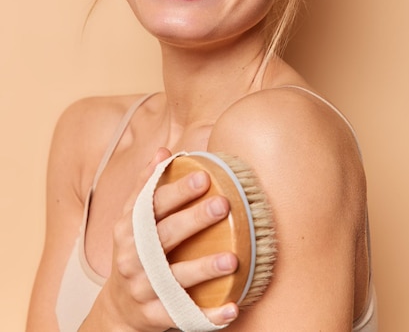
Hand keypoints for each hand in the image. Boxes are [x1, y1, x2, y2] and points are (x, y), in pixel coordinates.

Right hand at [89, 148, 238, 331]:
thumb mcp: (132, 218)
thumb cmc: (134, 251)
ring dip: (204, 269)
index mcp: (128, 229)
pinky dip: (209, 316)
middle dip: (194, 220)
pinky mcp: (156, 316)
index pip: (152, 206)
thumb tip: (165, 151)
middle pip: (165, 236)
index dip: (177, 191)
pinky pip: (185, 316)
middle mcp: (132, 258)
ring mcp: (143, 289)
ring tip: (232, 259)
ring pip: (175, 279)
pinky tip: (232, 309)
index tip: (204, 176)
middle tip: (223, 204)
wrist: (118, 307)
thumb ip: (147, 185)